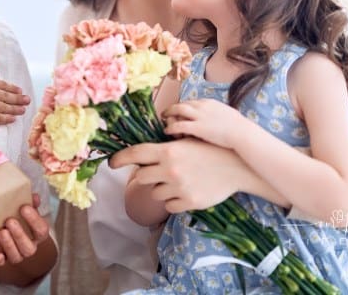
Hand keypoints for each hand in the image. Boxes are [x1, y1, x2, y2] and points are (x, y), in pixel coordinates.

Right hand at [0, 76, 28, 124]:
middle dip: (19, 99)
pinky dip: (7, 118)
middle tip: (28, 101)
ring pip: (6, 107)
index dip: (13, 88)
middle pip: (9, 97)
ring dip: (16, 109)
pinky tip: (13, 119)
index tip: (20, 91)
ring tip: (23, 110)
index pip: (5, 86)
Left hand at [0, 194, 49, 266]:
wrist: (13, 234)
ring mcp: (17, 255)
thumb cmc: (21, 219)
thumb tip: (34, 197)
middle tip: (9, 221)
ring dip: (9, 244)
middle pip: (29, 248)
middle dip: (19, 234)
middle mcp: (29, 247)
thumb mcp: (27, 211)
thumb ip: (31, 203)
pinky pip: (2, 264)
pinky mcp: (4, 260)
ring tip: (2, 232)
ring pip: (16, 256)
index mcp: (38, 235)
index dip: (34, 220)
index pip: (41, 230)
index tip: (24, 207)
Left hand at [110, 139, 246, 212]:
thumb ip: (165, 148)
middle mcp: (170, 169)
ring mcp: (178, 187)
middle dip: (145, 175)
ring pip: (154, 192)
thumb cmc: (210, 149)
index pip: (135, 154)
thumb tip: (142, 153)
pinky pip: (168, 206)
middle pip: (141, 177)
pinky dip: (172, 201)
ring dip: (160, 188)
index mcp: (168, 150)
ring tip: (177, 181)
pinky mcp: (188, 202)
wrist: (236, 166)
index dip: (119, 159)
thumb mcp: (186, 141)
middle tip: (156, 172)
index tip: (111, 163)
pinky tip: (183, 192)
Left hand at [163, 99, 245, 147]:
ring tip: (163, 119)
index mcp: (209, 103)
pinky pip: (179, 125)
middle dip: (172, 108)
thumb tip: (219, 118)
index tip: (178, 111)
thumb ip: (219, 115)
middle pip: (182, 104)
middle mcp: (202, 106)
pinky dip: (171, 127)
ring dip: (168, 114)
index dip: (183, 107)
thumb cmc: (239, 128)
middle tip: (165, 112)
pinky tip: (166, 131)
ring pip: (178, 110)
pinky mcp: (197, 127)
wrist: (243, 133)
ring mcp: (199, 116)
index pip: (191, 102)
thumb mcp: (228, 115)